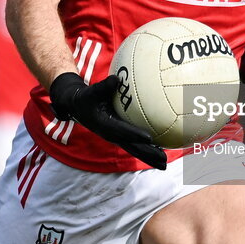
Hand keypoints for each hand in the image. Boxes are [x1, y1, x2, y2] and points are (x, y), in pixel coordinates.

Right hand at [49, 73, 166, 169]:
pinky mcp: (119, 137)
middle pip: (132, 147)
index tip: (149, 138)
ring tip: (165, 164)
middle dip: (148, 154)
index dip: (135, 135)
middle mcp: (112, 135)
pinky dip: (147, 149)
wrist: (79, 107)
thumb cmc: (88, 97)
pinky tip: (160, 150)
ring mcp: (116, 138)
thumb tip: (116, 79)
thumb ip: (104, 86)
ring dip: (149, 157)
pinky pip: (134, 145)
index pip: (122, 131)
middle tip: (164, 161)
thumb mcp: (92, 91)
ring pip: (135, 150)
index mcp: (105, 125)